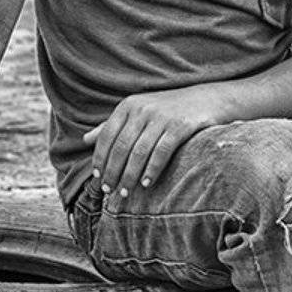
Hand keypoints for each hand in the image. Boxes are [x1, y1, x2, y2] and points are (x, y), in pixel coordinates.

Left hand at [82, 85, 222, 200]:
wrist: (206, 99)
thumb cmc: (167, 109)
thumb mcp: (138, 112)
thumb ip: (112, 126)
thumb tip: (85, 140)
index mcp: (128, 106)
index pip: (107, 135)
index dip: (100, 158)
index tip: (98, 178)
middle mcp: (142, 109)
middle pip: (121, 146)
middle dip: (113, 171)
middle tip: (109, 190)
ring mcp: (161, 117)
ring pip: (139, 152)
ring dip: (129, 175)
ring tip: (125, 192)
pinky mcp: (180, 125)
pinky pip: (161, 152)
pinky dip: (152, 170)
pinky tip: (146, 184)